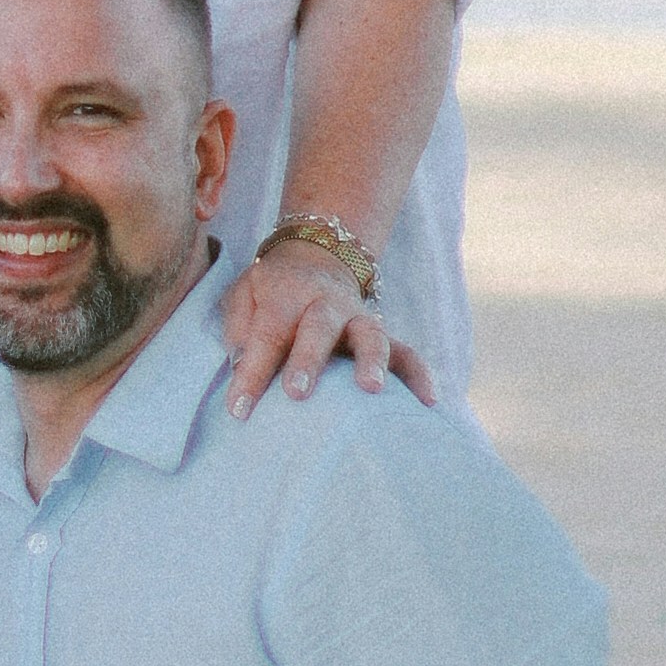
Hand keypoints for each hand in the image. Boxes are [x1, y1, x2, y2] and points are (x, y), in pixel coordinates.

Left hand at [219, 238, 432, 415]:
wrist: (317, 256)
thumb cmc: (273, 290)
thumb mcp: (244, 293)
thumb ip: (239, 326)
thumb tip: (240, 366)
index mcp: (288, 293)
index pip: (267, 333)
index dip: (252, 371)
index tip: (237, 409)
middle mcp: (327, 303)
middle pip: (319, 327)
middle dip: (309, 360)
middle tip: (297, 394)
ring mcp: (360, 319)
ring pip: (371, 335)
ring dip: (372, 361)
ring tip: (372, 390)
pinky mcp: (383, 335)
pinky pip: (407, 352)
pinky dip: (420, 374)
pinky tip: (428, 401)